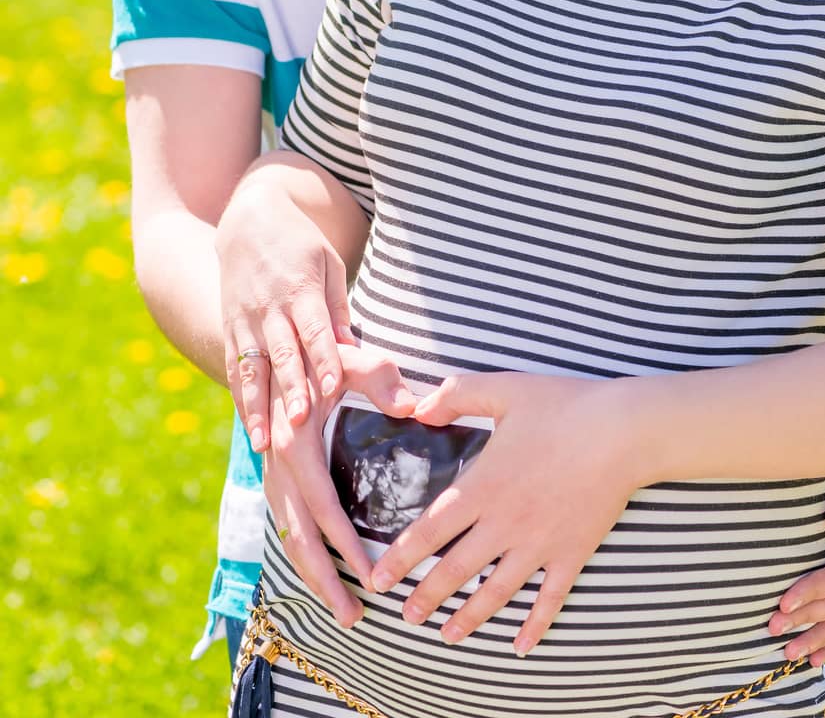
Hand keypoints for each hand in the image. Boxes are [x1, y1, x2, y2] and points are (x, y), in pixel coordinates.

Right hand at [217, 179, 352, 448]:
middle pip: (282, 354)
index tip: (333, 390)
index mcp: (300, 290)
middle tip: (301, 424)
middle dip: (291, 390)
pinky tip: (251, 428)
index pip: (313, 330)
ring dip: (259, 407)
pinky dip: (242, 401)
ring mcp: (246, 321)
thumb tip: (352, 348)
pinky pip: (235, 369)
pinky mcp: (230, 330)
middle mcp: (270, 309)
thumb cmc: (300, 243)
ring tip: (265, 442)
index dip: (323, 360)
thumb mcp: (328, 264)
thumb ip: (337, 306)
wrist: (249, 222)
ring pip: (253, 369)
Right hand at [265, 342, 419, 624]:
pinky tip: (329, 578)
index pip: (322, 505)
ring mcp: (272, 474)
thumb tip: (415, 406)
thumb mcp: (351, 357)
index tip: (370, 574)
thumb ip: (381, 377)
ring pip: (289, 537)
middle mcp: (276, 465)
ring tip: (346, 612)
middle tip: (354, 616)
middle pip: (299, 536)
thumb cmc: (322, 354)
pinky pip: (287, 526)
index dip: (344, 543)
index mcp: (293, 443)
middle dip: (325, 580)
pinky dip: (306, 556)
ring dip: (314, 578)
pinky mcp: (276, 478)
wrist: (277, 346)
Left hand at [367, 371, 639, 656]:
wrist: (622, 430)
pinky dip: (535, 625)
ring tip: (449, 635)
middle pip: (456, 570)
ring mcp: (539, 544)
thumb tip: (418, 407)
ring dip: (469, 616)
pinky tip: (520, 645)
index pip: (430, 530)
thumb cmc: (564, 405)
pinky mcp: (571, 553)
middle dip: (427, 597)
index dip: (401, 558)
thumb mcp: (504, 389)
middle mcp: (505, 523)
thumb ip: (456, 395)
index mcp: (483, 485)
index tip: (378, 579)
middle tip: (406, 616)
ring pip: (496, 591)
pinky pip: (550, 598)